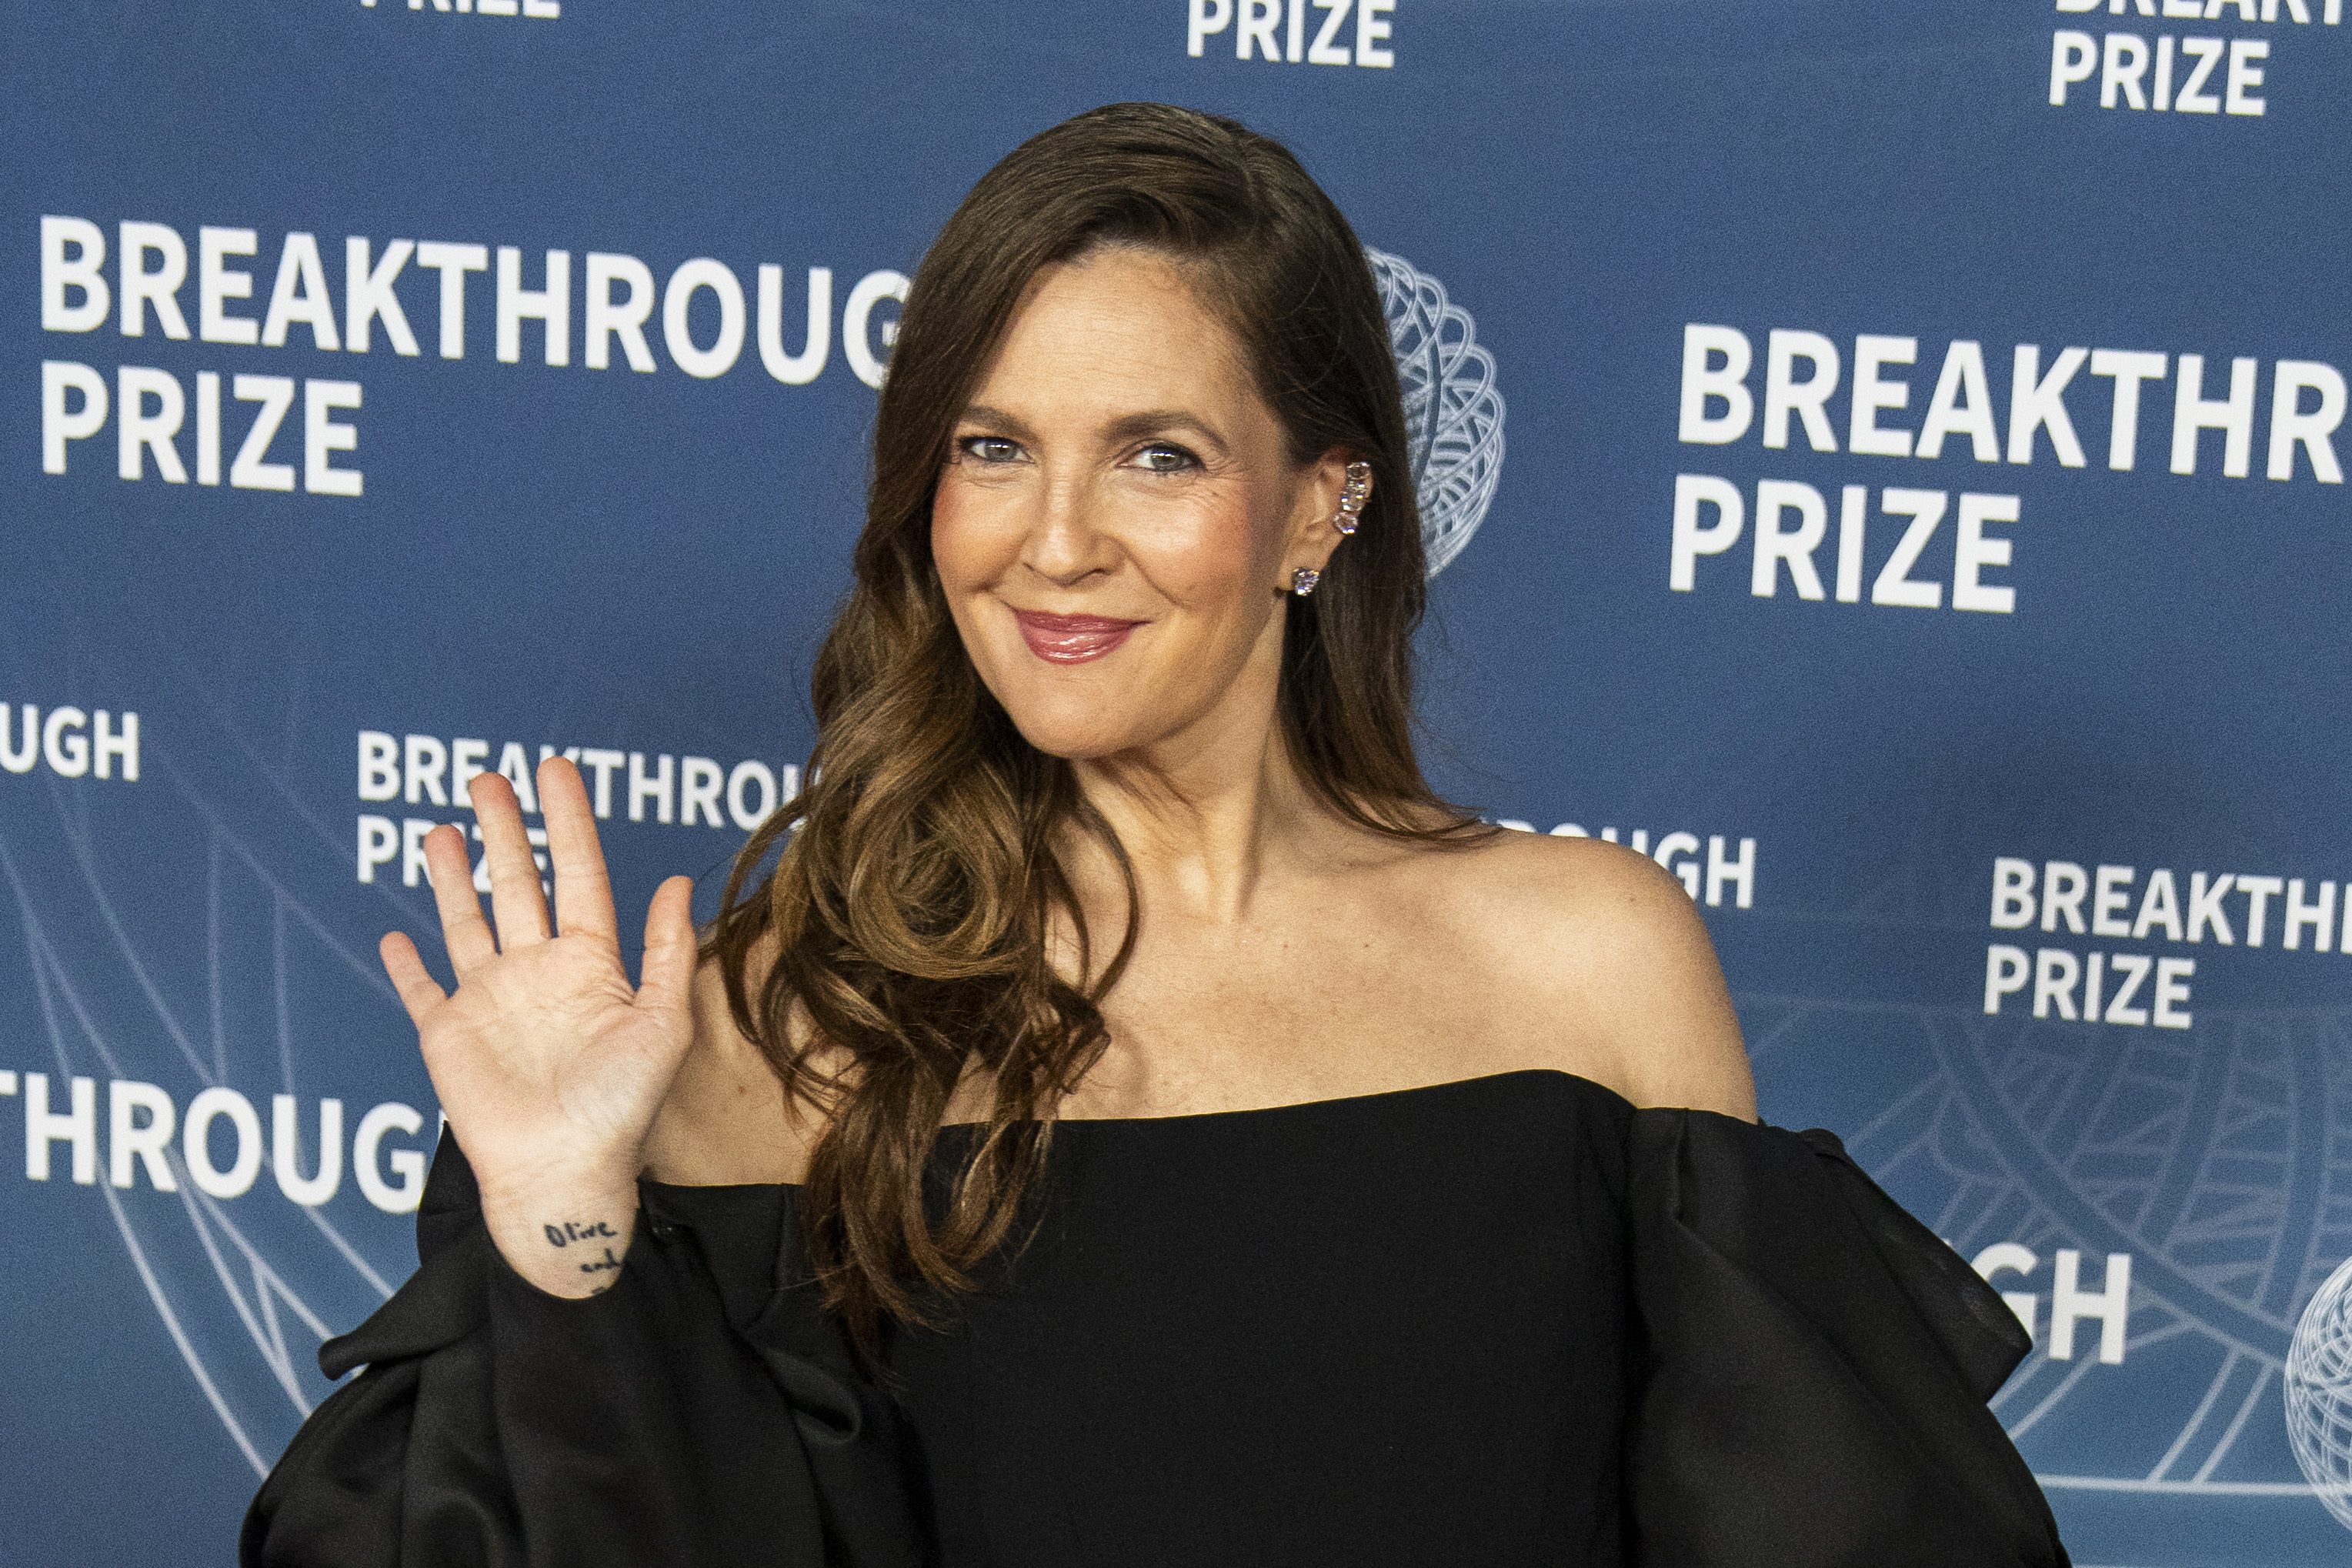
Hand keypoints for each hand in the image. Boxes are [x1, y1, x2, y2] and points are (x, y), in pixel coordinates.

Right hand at [380, 757, 696, 1295]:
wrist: (565, 1175)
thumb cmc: (623, 1110)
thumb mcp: (662, 1026)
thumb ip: (667, 954)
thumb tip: (676, 882)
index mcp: (592, 966)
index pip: (579, 875)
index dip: (568, 822)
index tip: (555, 771)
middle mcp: (539, 974)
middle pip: (519, 884)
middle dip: (505, 831)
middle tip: (489, 777)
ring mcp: (490, 1002)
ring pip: (467, 921)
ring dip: (453, 876)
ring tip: (442, 827)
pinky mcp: (447, 1036)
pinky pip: (421, 991)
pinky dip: (405, 964)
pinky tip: (396, 935)